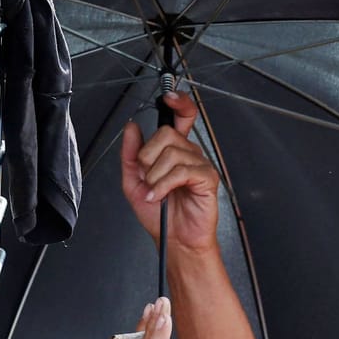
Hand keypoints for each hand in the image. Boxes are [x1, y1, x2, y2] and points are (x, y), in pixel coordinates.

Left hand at [120, 92, 219, 253]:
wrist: (174, 241)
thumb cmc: (160, 216)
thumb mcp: (133, 182)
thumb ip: (131, 154)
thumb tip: (132, 127)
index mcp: (174, 150)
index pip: (181, 116)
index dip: (178, 102)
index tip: (168, 96)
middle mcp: (189, 153)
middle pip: (166, 134)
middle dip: (148, 157)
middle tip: (148, 177)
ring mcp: (200, 164)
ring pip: (172, 153)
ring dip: (155, 176)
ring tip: (155, 192)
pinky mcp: (207, 178)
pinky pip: (182, 170)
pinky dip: (165, 184)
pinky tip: (160, 195)